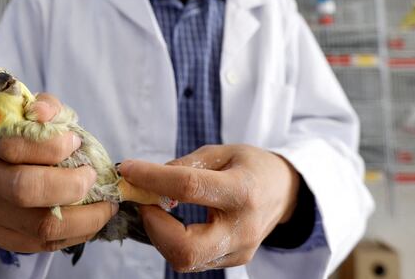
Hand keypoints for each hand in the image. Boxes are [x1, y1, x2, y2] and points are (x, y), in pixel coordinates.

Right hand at [0, 93, 116, 252]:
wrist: (17, 166)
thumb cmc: (37, 140)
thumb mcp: (45, 116)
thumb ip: (48, 108)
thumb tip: (42, 113)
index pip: (15, 147)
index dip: (52, 146)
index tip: (76, 142)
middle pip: (25, 190)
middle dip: (71, 185)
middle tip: (94, 178)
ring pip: (40, 226)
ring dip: (84, 217)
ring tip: (105, 205)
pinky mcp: (0, 237)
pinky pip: (44, 245)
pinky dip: (76, 235)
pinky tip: (90, 220)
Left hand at [118, 144, 299, 271]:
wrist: (285, 191)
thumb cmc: (252, 166)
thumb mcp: (222, 152)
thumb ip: (186, 164)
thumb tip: (148, 178)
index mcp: (242, 190)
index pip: (189, 188)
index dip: (152, 179)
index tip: (129, 169)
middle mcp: (242, 227)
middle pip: (186, 247)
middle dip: (153, 225)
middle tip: (144, 200)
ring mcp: (239, 250)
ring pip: (185, 259)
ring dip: (159, 234)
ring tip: (156, 207)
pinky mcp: (233, 261)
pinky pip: (192, 259)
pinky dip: (171, 240)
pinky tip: (170, 220)